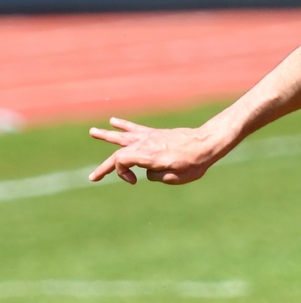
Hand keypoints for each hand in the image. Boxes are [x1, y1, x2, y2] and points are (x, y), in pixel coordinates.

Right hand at [87, 118, 229, 184]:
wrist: (206, 143)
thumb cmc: (194, 163)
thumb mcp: (175, 178)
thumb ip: (157, 177)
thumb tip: (149, 172)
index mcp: (146, 156)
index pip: (119, 162)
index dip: (121, 173)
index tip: (134, 181)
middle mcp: (143, 144)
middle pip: (117, 153)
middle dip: (104, 166)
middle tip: (93, 177)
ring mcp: (148, 137)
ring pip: (121, 136)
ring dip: (106, 136)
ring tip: (92, 132)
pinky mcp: (155, 134)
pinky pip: (135, 128)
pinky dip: (123, 125)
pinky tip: (113, 121)